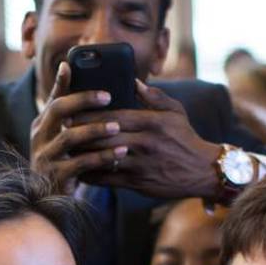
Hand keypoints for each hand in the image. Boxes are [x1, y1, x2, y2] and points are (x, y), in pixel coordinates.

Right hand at [29, 62, 127, 192]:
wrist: (52, 201)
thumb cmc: (65, 162)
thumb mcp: (65, 137)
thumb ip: (73, 113)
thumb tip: (79, 78)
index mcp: (43, 123)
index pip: (53, 97)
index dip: (62, 82)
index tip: (71, 65)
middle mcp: (39, 137)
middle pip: (58, 111)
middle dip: (83, 100)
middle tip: (108, 96)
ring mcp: (45, 157)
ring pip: (68, 137)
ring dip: (95, 130)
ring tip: (117, 127)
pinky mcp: (55, 177)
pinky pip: (79, 164)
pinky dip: (100, 158)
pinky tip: (118, 154)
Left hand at [71, 80, 223, 199]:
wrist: (203, 171)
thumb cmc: (186, 139)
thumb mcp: (175, 112)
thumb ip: (154, 96)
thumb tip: (134, 81)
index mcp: (151, 122)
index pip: (115, 115)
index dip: (91, 113)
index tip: (74, 110)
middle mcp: (145, 143)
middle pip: (104, 136)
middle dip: (81, 133)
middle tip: (62, 130)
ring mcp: (141, 164)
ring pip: (104, 159)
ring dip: (83, 155)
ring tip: (66, 150)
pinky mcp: (139, 183)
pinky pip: (109, 179)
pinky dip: (92, 175)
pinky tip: (79, 170)